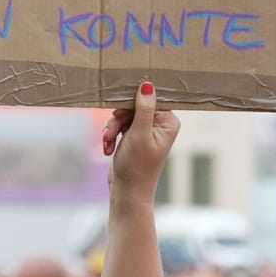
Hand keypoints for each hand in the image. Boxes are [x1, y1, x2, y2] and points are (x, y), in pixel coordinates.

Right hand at [101, 81, 178, 199]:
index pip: (149, 100)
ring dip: (112, 129)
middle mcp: (160, 124)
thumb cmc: (136, 166)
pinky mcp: (134, 136)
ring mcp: (146, 130)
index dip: (132, 104)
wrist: (127, 191)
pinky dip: (111, 135)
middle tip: (110, 133)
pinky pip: (119, 126)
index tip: (119, 114)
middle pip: (134, 106)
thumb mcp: (139, 134)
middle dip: (118, 120)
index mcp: (168, 122)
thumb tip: (147, 85)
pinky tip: (108, 148)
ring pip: (123, 116)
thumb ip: (143, 109)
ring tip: (107, 143)